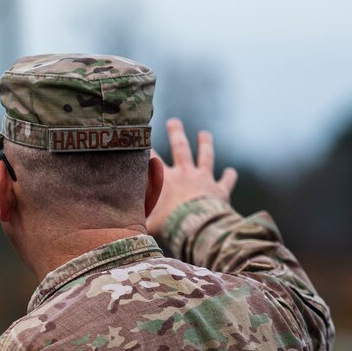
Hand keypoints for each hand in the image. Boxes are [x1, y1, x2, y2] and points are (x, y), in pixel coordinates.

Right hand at [146, 118, 237, 234]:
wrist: (198, 228)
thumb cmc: (170, 225)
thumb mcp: (148, 224)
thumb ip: (136, 222)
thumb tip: (120, 227)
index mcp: (165, 179)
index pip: (152, 159)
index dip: (145, 147)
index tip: (141, 137)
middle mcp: (185, 174)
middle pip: (180, 148)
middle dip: (176, 133)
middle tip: (174, 122)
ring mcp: (204, 179)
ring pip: (205, 156)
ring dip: (205, 144)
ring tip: (204, 134)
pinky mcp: (219, 190)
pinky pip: (226, 181)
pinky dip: (229, 176)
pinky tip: (231, 172)